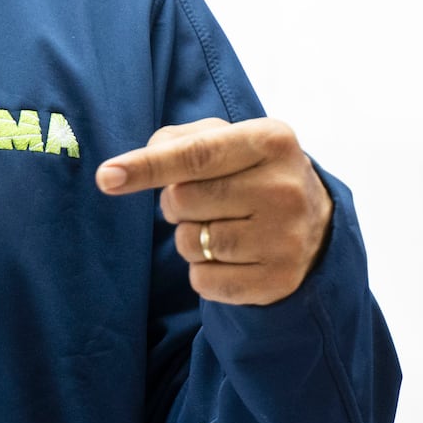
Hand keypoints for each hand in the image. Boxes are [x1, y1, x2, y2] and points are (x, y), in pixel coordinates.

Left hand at [96, 118, 333, 304]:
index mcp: (271, 140)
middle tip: (203, 202)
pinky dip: (203, 272)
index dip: (146, 167)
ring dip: (189, 239)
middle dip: (176, 203)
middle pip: (184, 200)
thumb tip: (130, 167)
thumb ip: (181, 140)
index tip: (106, 177)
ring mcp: (285, 238)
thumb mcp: (230, 140)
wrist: (316, 225)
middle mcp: (283, 188)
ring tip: (221, 228)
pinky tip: (231, 258)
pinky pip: (205, 282)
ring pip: (191, 244)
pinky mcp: (278, 280)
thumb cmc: (254, 174)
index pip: (196, 155)